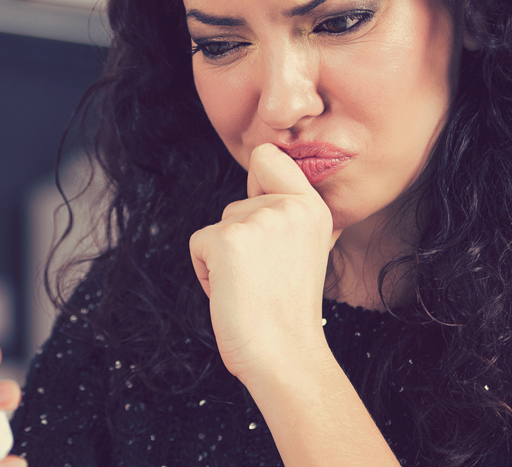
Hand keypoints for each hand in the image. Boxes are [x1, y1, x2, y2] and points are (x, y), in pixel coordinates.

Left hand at [189, 143, 341, 382]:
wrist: (284, 354)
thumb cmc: (288, 309)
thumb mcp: (307, 249)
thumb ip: (289, 216)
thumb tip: (261, 185)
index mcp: (313, 207)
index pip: (268, 157)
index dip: (255, 183)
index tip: (262, 220)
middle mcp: (289, 207)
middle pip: (236, 203)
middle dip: (240, 239)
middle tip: (264, 278)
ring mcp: (258, 220)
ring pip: (218, 225)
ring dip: (223, 258)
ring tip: (250, 287)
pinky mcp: (226, 239)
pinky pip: (198, 244)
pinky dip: (205, 270)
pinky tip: (231, 293)